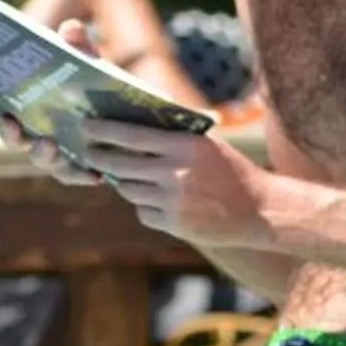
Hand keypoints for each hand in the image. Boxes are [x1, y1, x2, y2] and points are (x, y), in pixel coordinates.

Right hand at [0, 22, 109, 185]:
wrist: (129, 110)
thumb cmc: (96, 84)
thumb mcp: (88, 63)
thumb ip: (79, 47)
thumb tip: (70, 28)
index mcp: (33, 116)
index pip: (10, 123)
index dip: (5, 124)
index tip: (6, 115)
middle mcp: (40, 139)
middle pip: (22, 146)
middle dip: (18, 140)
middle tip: (23, 131)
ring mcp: (61, 158)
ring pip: (50, 165)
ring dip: (48, 159)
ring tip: (52, 146)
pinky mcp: (85, 169)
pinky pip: (81, 177)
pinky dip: (85, 176)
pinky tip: (96, 177)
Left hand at [77, 118, 271, 248]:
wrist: (258, 210)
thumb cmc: (231, 170)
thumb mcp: (207, 144)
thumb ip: (175, 134)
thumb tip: (136, 121)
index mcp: (184, 146)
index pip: (132, 135)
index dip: (105, 130)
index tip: (87, 126)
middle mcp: (175, 173)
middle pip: (120, 164)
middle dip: (99, 157)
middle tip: (89, 151)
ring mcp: (172, 201)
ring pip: (129, 190)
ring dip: (126, 183)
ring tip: (133, 176)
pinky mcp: (172, 224)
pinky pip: (143, 212)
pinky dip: (146, 206)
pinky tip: (163, 202)